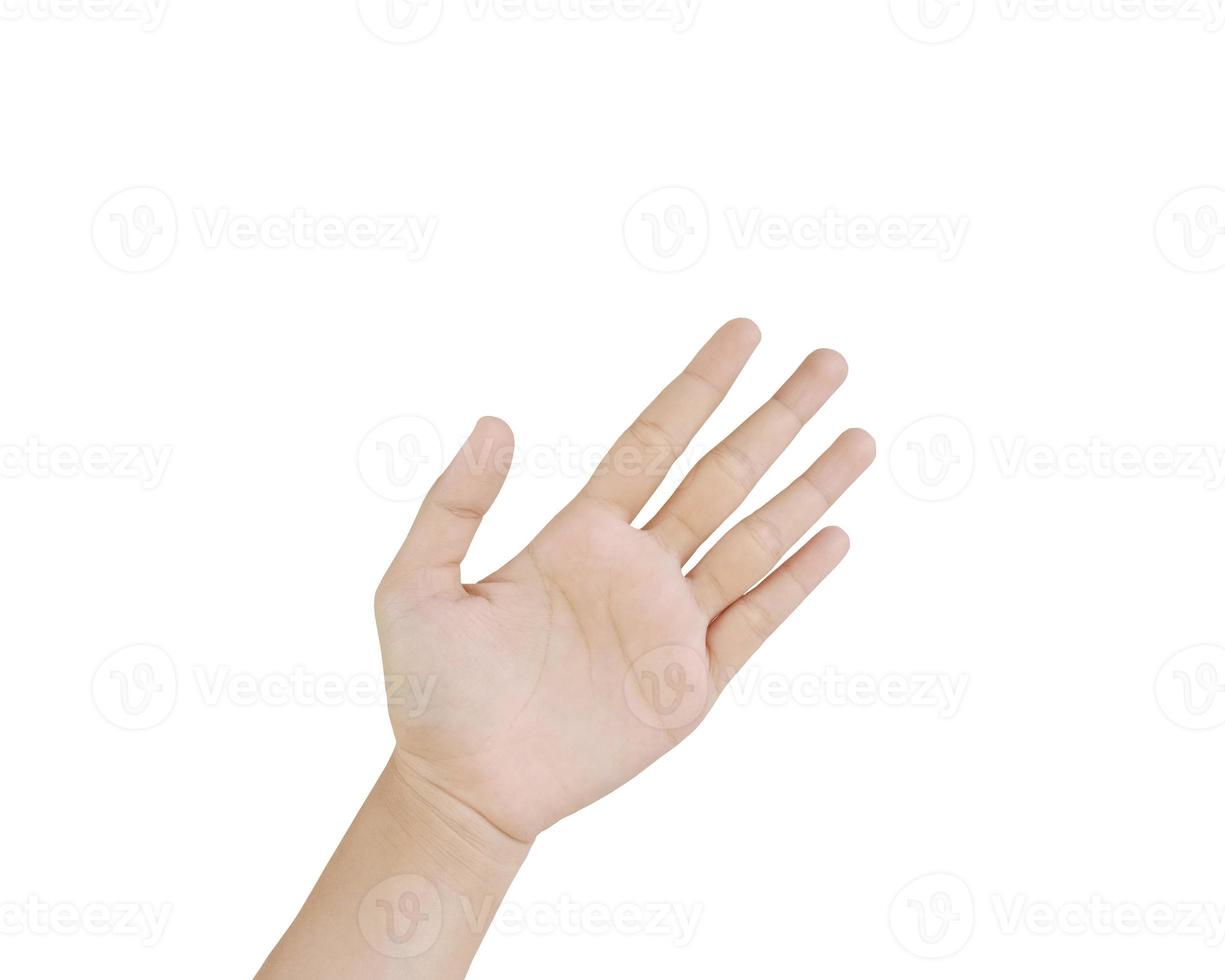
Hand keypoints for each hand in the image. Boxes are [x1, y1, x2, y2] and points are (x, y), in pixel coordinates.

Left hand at [376, 318, 874, 842]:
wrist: (464, 787)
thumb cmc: (433, 689)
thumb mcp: (414, 587)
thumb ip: (453, 505)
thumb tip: (495, 419)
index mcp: (580, 534)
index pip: (654, 440)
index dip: (700, 384)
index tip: (744, 332)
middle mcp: (637, 566)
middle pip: (722, 475)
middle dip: (777, 417)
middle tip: (829, 361)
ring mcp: (670, 622)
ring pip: (754, 540)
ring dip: (808, 489)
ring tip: (858, 437)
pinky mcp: (691, 683)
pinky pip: (755, 623)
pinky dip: (796, 581)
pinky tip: (834, 537)